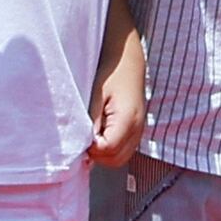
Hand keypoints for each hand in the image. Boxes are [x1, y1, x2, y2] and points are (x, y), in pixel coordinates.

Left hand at [87, 43, 147, 164]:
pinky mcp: (136, 130)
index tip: (81, 136)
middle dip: (97, 154)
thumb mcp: (96, 94)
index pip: (108, 149)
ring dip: (104, 153)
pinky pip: (124, 150)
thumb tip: (84, 143)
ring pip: (120, 158)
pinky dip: (111, 149)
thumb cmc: (112, 73)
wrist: (128, 61)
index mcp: (128, 119)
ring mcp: (139, 131)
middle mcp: (137, 129)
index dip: (91, 147)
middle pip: (115, 159)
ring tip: (92, 135)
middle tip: (84, 138)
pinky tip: (101, 134)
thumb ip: (91, 120)